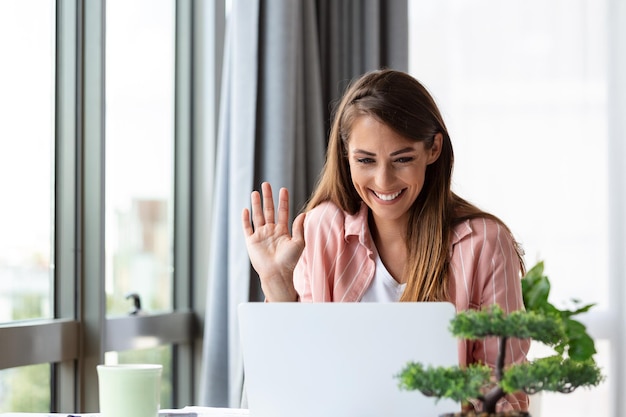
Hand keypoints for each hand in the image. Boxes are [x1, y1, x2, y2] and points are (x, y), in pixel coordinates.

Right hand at [242, 182, 305, 301]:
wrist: (277, 273)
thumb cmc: (290, 261)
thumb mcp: (298, 243)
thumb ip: (299, 228)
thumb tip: (303, 214)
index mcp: (282, 231)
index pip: (282, 212)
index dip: (283, 201)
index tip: (283, 189)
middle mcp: (271, 231)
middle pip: (269, 210)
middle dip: (268, 197)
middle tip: (266, 184)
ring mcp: (260, 236)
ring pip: (258, 216)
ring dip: (256, 204)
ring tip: (255, 192)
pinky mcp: (251, 241)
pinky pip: (247, 228)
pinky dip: (245, 219)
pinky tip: (245, 209)